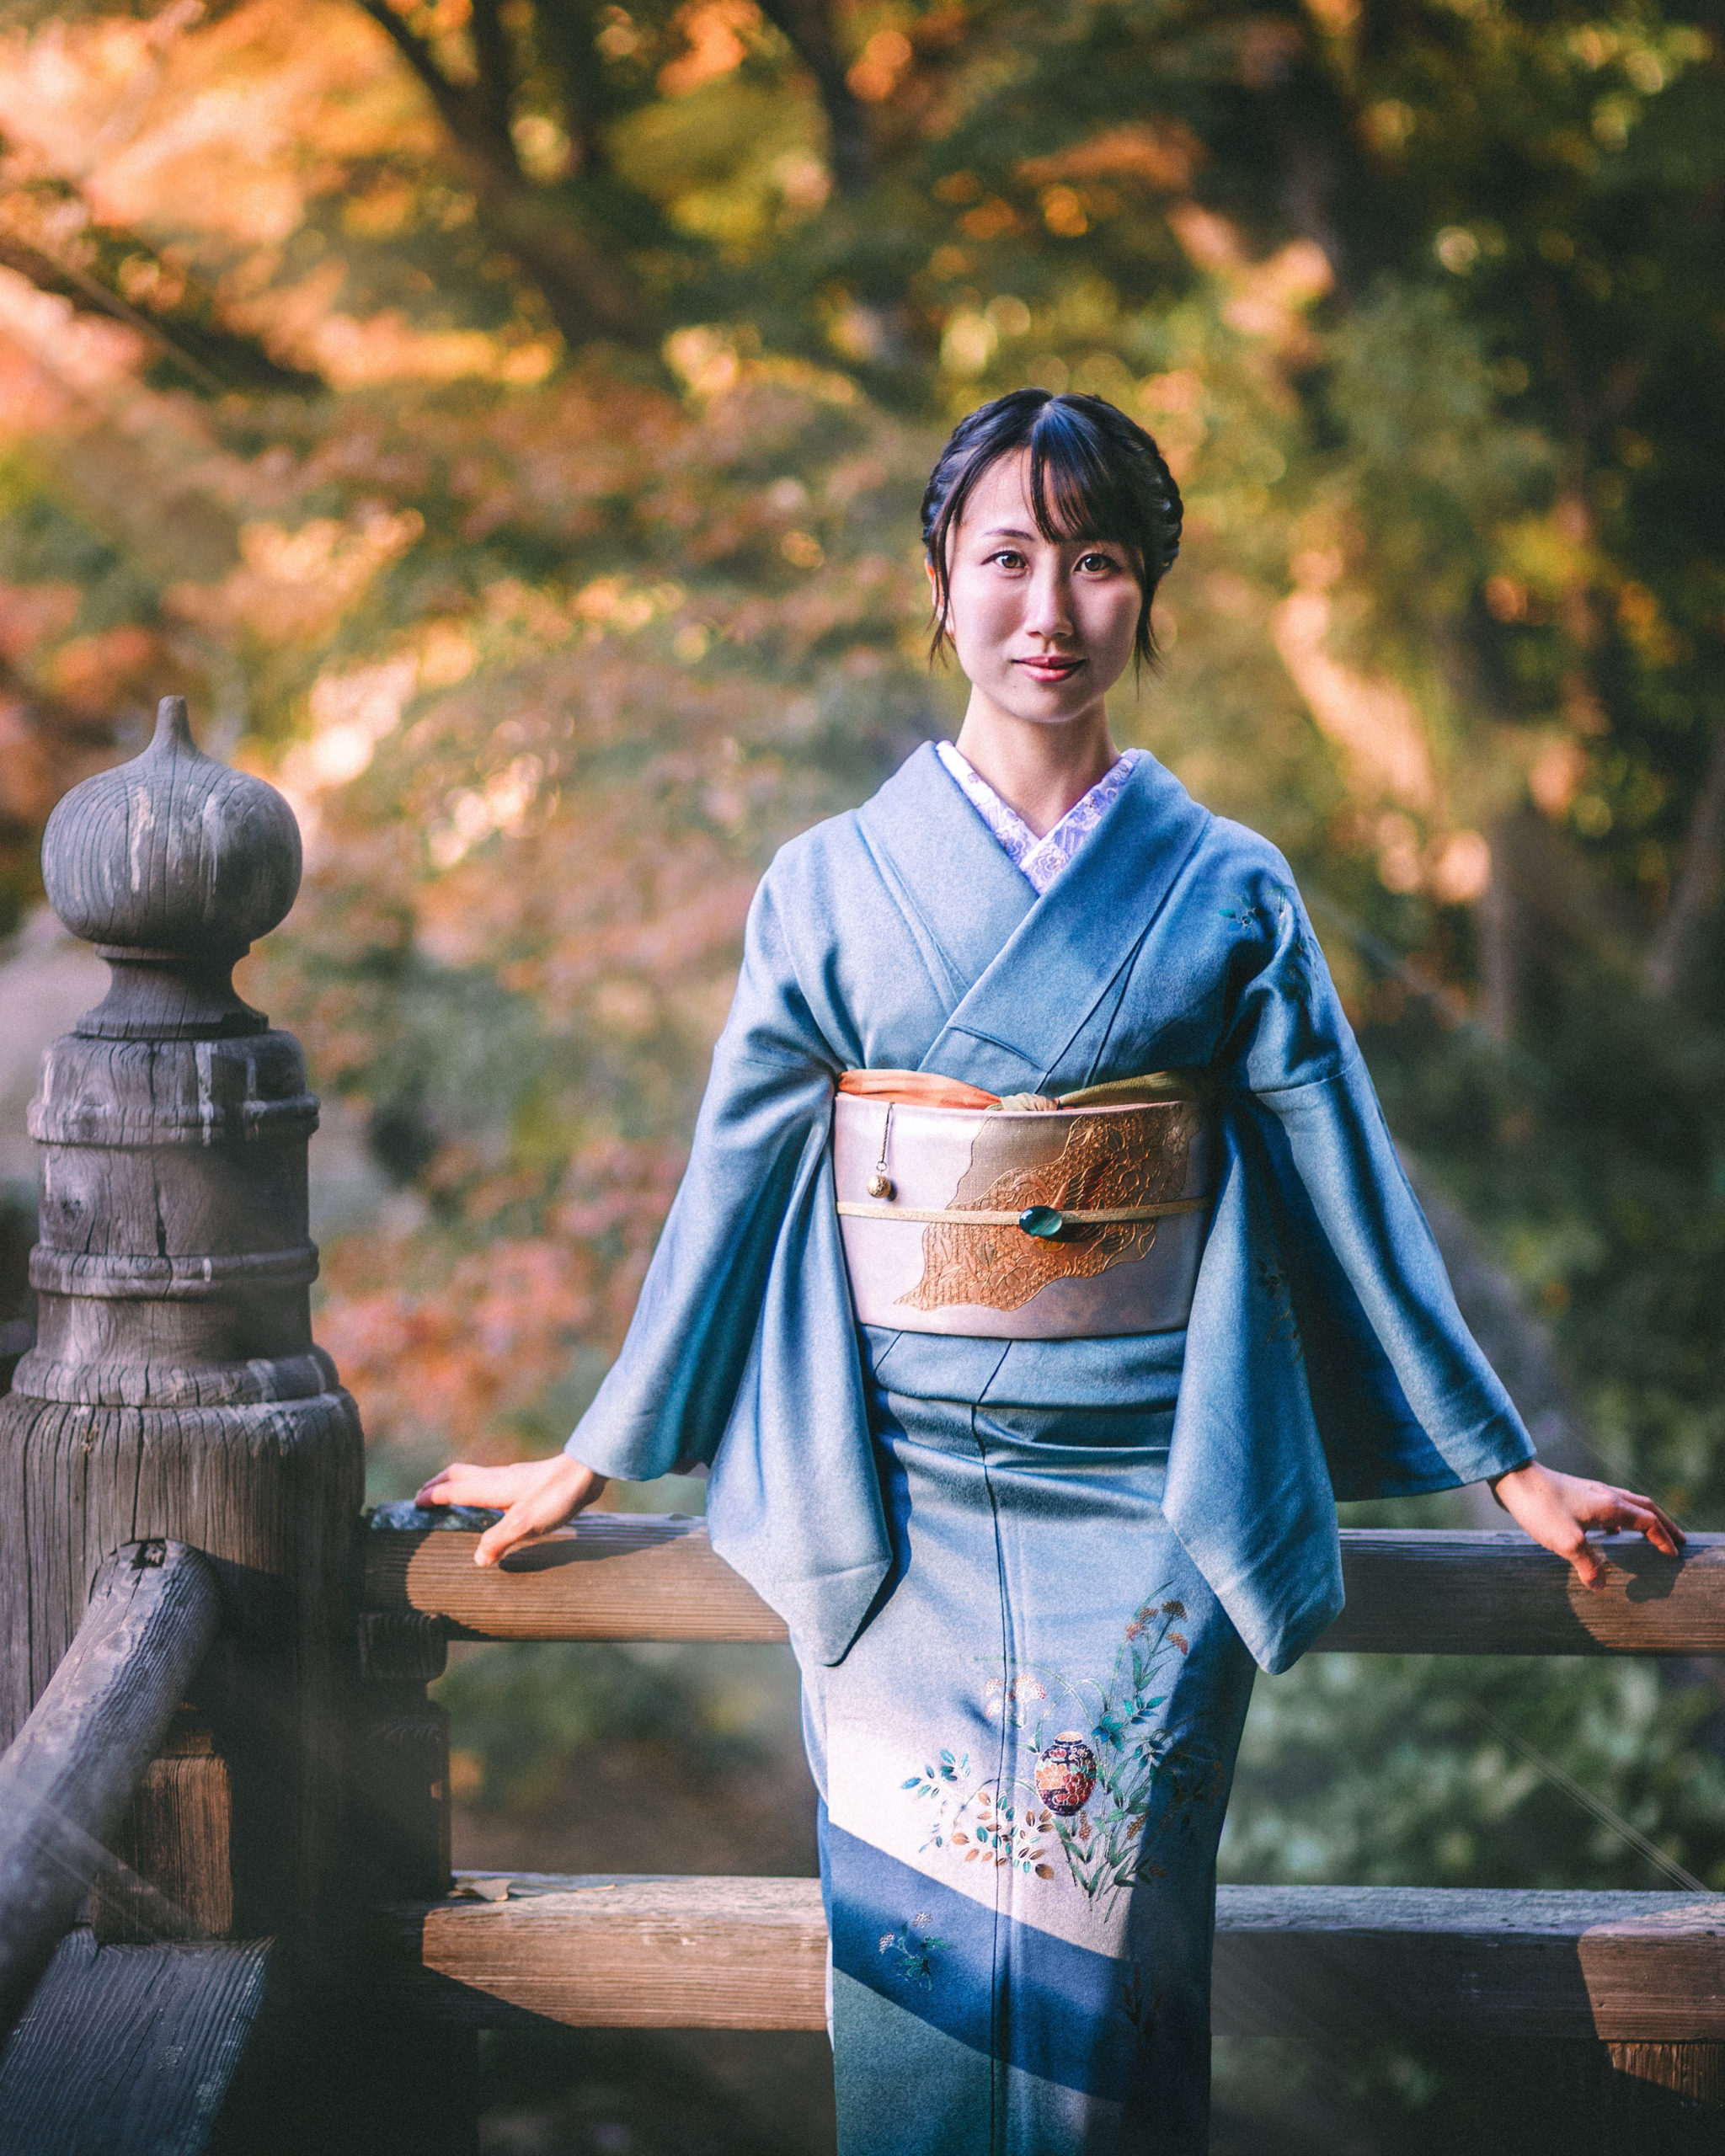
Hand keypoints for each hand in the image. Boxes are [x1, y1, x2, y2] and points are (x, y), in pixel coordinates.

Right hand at [414, 1454, 607, 1567]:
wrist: (586, 1472)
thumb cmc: (555, 1496)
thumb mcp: (525, 1524)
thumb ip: (498, 1541)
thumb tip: (477, 1559)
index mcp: (491, 1487)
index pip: (453, 1490)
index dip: (432, 1496)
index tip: (415, 1502)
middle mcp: (498, 1477)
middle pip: (459, 1474)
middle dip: (438, 1482)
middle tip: (425, 1493)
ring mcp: (513, 1476)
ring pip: (476, 1475)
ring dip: (458, 1484)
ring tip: (452, 1498)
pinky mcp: (528, 1479)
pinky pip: (493, 1481)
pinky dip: (480, 1487)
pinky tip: (492, 1502)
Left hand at [1489, 1460, 1683, 1590]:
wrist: (1514, 1479)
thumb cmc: (1542, 1508)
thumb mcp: (1567, 1542)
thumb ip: (1588, 1565)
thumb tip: (1600, 1586)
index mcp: (1611, 1505)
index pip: (1649, 1522)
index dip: (1663, 1539)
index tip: (1673, 1554)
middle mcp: (1605, 1495)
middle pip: (1645, 1508)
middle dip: (1664, 1525)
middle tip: (1679, 1540)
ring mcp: (1590, 1492)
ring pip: (1628, 1504)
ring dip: (1644, 1519)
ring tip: (1650, 1535)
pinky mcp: (1575, 1493)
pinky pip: (1609, 1506)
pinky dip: (1620, 1518)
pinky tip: (1611, 1531)